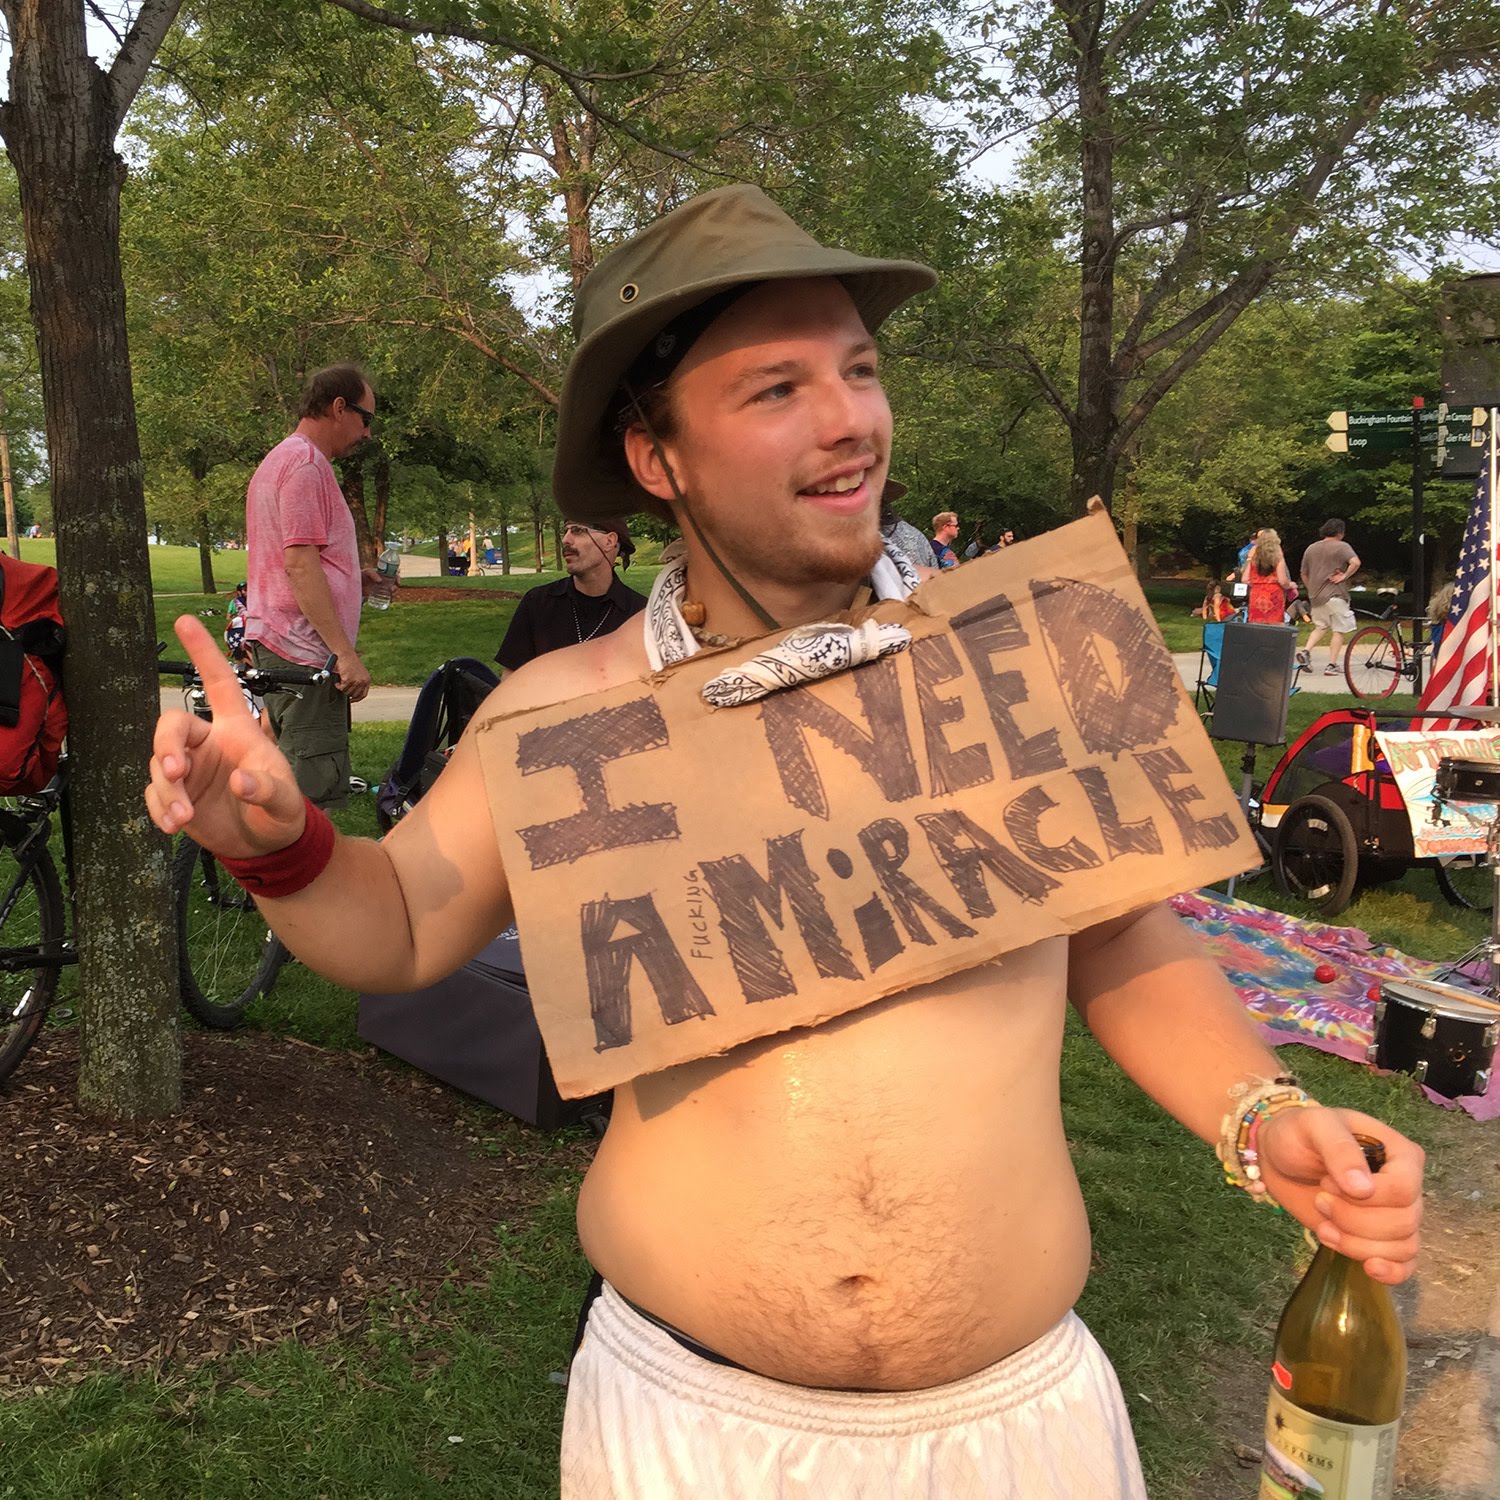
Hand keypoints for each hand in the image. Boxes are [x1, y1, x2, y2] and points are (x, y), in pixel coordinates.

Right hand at [146, 615, 307, 857]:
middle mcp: (208, 743)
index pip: (219, 684)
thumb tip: (240, 781)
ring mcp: (189, 769)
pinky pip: (153, 794)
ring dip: (166, 790)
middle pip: (171, 725)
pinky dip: (159, 809)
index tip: (186, 621)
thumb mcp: (285, 802)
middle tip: (174, 773)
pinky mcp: (176, 795)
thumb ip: (267, 790)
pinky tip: (174, 827)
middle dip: (165, 746)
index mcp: (237, 730)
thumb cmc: (281, 812)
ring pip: (158, 764)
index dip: (204, 653)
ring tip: (184, 819)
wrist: (267, 847)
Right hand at [334, 649, 370, 701]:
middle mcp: (363, 681)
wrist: (346, 654)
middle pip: (354, 695)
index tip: (351, 700)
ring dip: (342, 689)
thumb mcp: (359, 673)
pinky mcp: (348, 679)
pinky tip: (338, 682)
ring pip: (347, 692)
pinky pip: (342, 688)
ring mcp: (356, 681)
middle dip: (347, 693)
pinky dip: (338, 686)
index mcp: (367, 680)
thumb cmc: (351, 662)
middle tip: (343, 688)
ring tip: (340, 683)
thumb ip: (359, 682)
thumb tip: (352, 693)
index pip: (363, 694)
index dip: (356, 699)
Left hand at [361, 565, 396, 603]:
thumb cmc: (362, 575)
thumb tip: (380, 581)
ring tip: (392, 596)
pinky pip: (388, 597)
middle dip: (396, 587)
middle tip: (392, 589)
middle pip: (395, 584)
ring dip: (395, 593)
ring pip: (393, 590)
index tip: (397, 581)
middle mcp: (386, 580)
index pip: (394, 574)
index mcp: (384, 573)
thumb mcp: (367, 572)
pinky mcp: (380, 594)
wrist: (357, 584)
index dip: (398, 577)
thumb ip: (373, 575)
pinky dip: (391, 599)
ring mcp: (383, 587)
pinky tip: (391, 601)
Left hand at [1256, 1106, 1423, 1283]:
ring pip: (1402, 1247)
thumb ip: (1339, 1150)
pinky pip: (1405, 1264)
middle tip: (1320, 1201)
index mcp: (1401, 1154)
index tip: (1327, 1182)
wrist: (1278, 1157)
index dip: (1365, 1197)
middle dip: (1354, 1220)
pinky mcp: (1380, 1238)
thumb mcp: (1314, 1125)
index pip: (1403, 1190)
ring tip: (1324, 1227)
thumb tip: (1363, 1188)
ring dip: (1358, 1244)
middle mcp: (1406, 1186)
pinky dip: (1388, 1271)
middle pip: (1403, 1222)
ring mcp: (1395, 1214)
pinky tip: (1367, 1267)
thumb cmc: (1298, 1134)